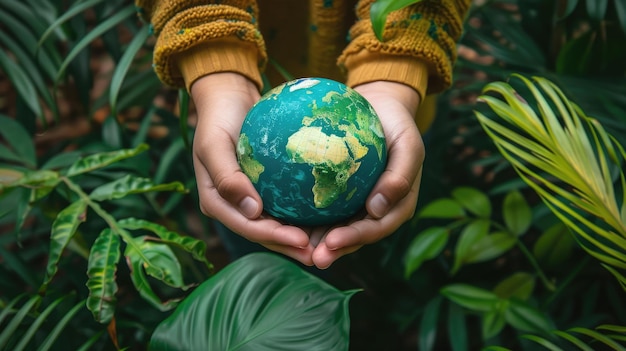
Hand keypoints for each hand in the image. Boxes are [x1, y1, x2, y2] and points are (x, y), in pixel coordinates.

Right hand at [190, 73, 315, 264]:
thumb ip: (227, 177)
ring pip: (277, 223)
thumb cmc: (218, 118)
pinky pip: (286, 203)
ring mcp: (249, 198)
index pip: (248, 227)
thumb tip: (252, 211)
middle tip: (322, 252)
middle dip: (291, 246)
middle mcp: (233, 206)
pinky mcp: (264, 187)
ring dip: (300, 236)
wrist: (228, 98)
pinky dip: (304, 210)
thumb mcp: (214, 143)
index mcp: (217, 202)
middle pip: (264, 233)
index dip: (275, 238)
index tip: (302, 240)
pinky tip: (330, 212)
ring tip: (329, 243)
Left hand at [310, 81, 424, 268]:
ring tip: (295, 248)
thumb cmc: (397, 125)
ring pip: (336, 227)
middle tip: (313, 258)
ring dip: (317, 242)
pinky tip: (285, 219)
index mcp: (397, 206)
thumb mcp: (408, 145)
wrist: (380, 107)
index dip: (355, 238)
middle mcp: (376, 211)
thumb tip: (377, 210)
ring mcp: (357, 204)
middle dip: (334, 250)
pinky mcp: (340, 193)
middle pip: (354, 236)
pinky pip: (322, 207)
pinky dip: (307, 216)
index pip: (376, 228)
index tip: (333, 242)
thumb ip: (400, 176)